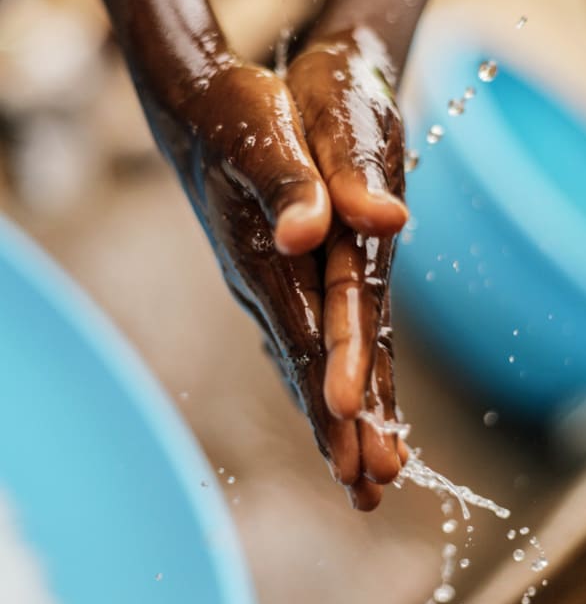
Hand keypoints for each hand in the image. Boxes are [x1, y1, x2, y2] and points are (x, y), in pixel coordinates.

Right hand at [142, 54, 406, 506]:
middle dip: (337, 429)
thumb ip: (291, 183)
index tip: (355, 445)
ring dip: (331, 419)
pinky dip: (319, 381)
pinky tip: (331, 407)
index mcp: (267, 256)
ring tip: (357, 476)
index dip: (333, 386)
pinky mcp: (274, 281)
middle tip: (367, 493)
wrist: (201, 110)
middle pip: (304, 367)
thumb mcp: (265, 133)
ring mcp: (266, 286)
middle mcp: (264, 283)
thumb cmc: (237, 115)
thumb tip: (313, 228)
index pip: (305, 335)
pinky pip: (300, 342)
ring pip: (303, 363)